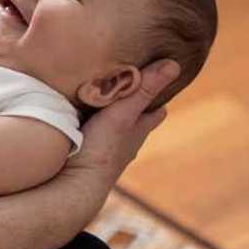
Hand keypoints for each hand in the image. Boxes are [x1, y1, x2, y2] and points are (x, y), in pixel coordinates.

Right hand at [60, 58, 179, 200]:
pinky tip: (78, 124)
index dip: (158, 98)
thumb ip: (143, 90)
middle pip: (135, 122)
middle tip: (126, 88)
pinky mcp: (86, 158)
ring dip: (109, 120)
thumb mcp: (123, 113)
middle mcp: (125, 144)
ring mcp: (106, 153)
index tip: (157, 83)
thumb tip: (174, 65)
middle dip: (133, 108)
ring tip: (98, 102)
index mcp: (138, 131)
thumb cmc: (101, 148)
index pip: (155, 112)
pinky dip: (90, 130)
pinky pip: (92, 139)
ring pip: (113, 132)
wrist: (75, 183)